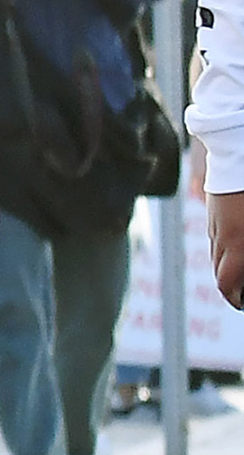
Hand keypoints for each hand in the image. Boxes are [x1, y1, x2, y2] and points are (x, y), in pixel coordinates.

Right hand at [208, 190, 243, 308]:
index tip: (243, 302)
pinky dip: (226, 244)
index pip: (226, 285)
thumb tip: (243, 263)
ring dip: (228, 263)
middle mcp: (220, 236)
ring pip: (216, 252)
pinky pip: (216, 232)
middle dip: (231, 284)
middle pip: (219, 271)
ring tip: (243, 261)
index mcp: (237, 245)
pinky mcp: (213, 205)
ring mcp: (213, 219)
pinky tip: (241, 235)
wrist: (237, 151)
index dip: (235, 299)